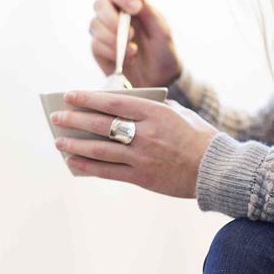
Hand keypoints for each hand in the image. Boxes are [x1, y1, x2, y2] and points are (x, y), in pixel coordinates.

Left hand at [51, 91, 217, 197]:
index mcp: (155, 113)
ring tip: (58, 141)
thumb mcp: (177, 113)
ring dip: (75, 144)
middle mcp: (146, 134)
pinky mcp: (142, 178)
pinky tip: (73, 161)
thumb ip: (151, 107)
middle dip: (74, 120)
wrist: (216, 169)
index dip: (87, 98)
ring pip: (100, 149)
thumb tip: (120, 104)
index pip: (113, 101)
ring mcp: (142, 157)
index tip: (69, 95)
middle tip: (56, 117)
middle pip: (101, 125)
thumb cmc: (197, 137)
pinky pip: (108, 171)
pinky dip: (87, 165)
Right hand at [90, 0, 182, 87]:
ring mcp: (104, 32)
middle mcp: (114, 15)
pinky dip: (111, 53)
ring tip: (133, 51)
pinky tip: (127, 59)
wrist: (159, 79)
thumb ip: (147, 9)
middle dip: (112, 20)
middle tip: (130, 34)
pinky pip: (96, 45)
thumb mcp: (161, 29)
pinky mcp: (99, 49)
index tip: (136, 9)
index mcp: (129, 4)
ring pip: (94, 26)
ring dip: (113, 40)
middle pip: (99, 5)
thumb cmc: (163, 51)